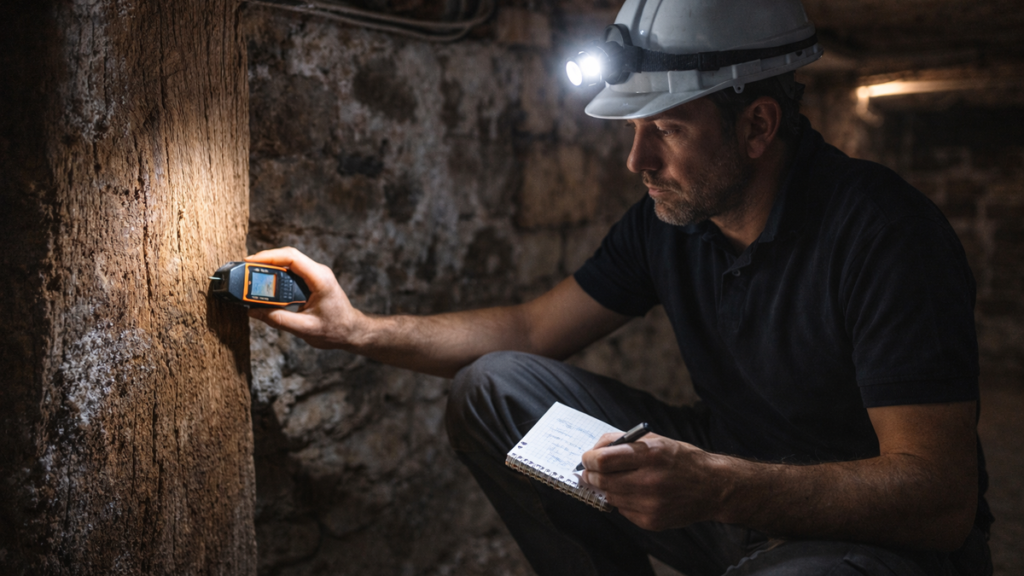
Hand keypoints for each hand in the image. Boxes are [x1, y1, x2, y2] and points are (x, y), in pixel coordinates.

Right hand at [245, 247, 363, 348]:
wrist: (352, 332)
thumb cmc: (335, 330)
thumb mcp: (304, 328)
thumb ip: (278, 319)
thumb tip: (253, 311)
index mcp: (320, 279)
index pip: (292, 258)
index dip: (268, 256)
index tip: (249, 262)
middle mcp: (319, 272)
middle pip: (288, 256)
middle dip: (265, 259)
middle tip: (245, 269)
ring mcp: (316, 275)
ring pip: (289, 261)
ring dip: (270, 265)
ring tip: (251, 273)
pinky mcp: (312, 281)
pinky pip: (292, 271)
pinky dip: (277, 272)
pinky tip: (265, 280)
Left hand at [580, 432, 727, 530]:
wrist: (712, 487)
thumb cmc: (681, 460)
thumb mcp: (655, 440)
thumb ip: (622, 441)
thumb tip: (593, 450)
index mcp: (651, 455)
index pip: (603, 460)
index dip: (589, 459)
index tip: (587, 458)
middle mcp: (650, 481)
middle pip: (602, 481)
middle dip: (592, 475)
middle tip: (592, 471)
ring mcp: (651, 504)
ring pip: (610, 497)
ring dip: (607, 488)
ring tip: (618, 480)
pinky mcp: (651, 521)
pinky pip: (623, 510)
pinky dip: (623, 501)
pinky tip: (636, 493)